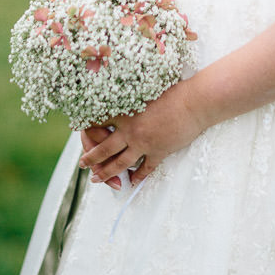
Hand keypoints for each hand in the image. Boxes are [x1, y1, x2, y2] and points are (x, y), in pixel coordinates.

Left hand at [79, 80, 203, 187]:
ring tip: (97, 179)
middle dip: (90, 158)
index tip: (79, 131)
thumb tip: (121, 100)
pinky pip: (144, 170)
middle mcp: (131, 130)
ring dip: (106, 173)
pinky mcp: (158, 152)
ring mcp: (144, 144)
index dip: (87, 128)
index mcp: (126, 112)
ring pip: (119, 163)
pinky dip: (136, 178)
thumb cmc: (173, 92)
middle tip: (82, 163)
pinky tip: (131, 183)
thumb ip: (132, 99)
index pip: (98, 123)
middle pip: (103, 148)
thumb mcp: (147, 91)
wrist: (194, 102)